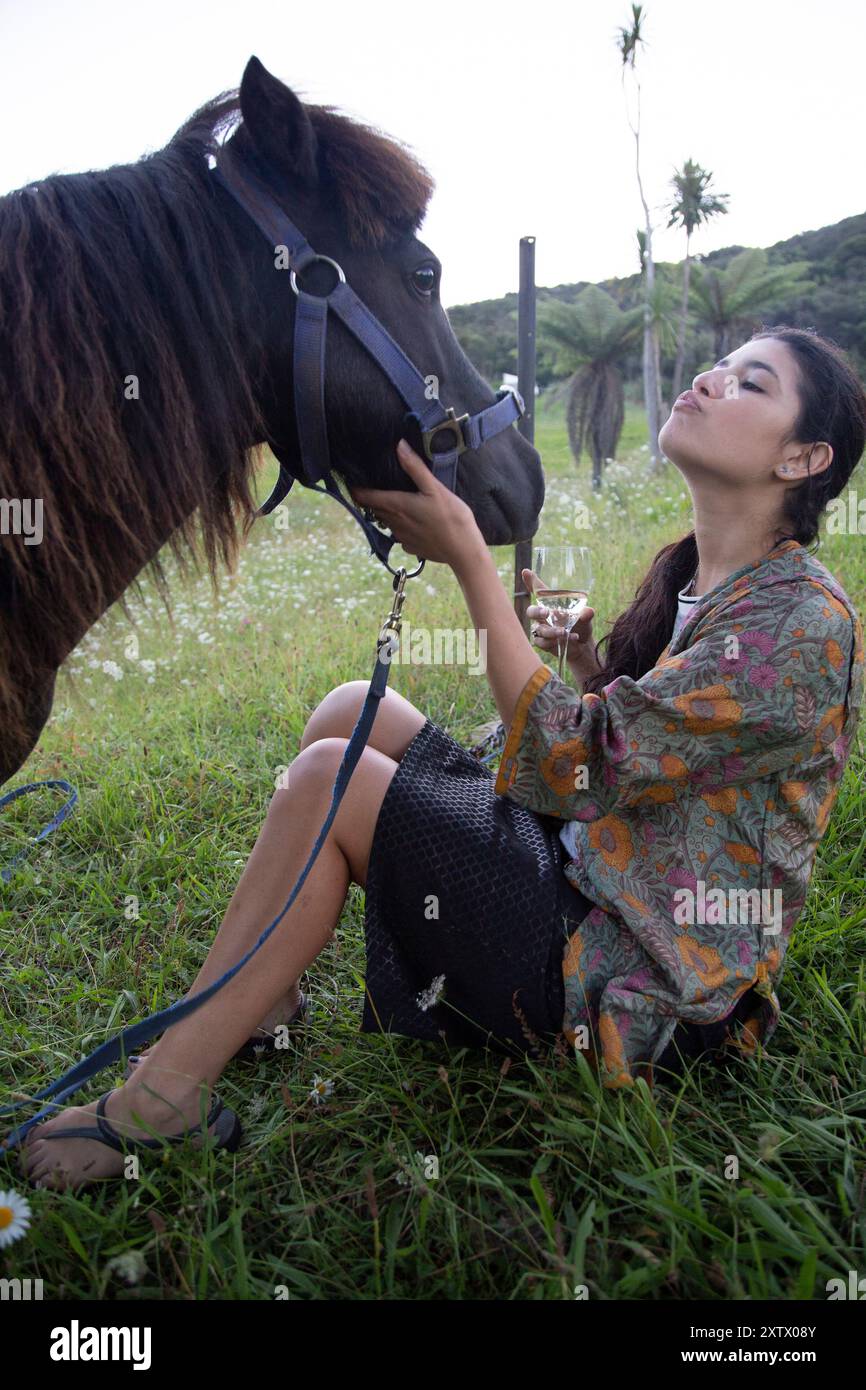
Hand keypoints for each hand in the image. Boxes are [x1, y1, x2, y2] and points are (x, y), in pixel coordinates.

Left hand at [348, 438, 483, 567]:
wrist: (464, 551)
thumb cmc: (452, 517)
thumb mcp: (435, 488)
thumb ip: (415, 468)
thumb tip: (399, 445)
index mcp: (397, 505)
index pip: (364, 497)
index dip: (355, 488)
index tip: (351, 480)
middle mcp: (394, 523)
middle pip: (374, 508)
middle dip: (370, 498)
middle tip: (373, 485)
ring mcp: (401, 537)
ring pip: (386, 521)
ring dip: (386, 512)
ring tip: (396, 501)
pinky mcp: (410, 547)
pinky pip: (399, 534)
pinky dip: (401, 526)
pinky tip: (415, 521)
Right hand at [523, 567, 596, 665]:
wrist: (582, 646)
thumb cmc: (581, 626)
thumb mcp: (586, 618)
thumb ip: (586, 614)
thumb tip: (589, 611)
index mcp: (551, 604)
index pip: (538, 591)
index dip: (531, 581)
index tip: (526, 571)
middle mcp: (543, 616)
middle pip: (531, 611)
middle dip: (536, 612)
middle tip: (546, 613)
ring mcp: (541, 629)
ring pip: (539, 629)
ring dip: (551, 631)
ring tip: (564, 633)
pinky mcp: (543, 642)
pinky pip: (541, 642)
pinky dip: (553, 642)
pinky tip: (566, 640)